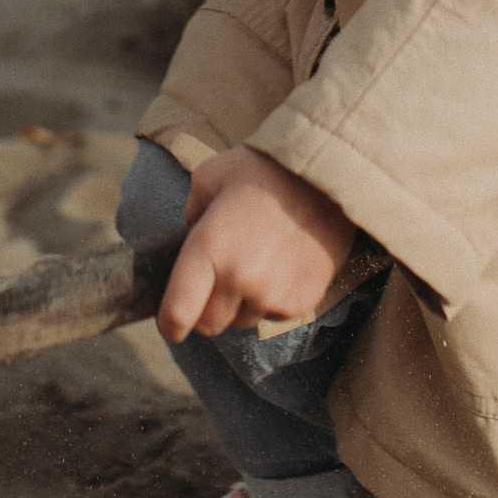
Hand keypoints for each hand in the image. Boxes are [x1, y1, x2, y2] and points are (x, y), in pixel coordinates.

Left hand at [157, 146, 355, 342]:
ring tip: (258, 263)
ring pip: (242, 321)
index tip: (172, 325)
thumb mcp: (211, 174)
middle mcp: (237, 278)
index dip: (170, 325)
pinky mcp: (300, 303)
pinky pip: (273, 316)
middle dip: (208, 309)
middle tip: (220, 279)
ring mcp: (271, 294)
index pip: (177, 312)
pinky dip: (272, 300)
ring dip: (242, 303)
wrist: (327, 179)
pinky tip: (282, 267)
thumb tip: (190, 229)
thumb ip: (191, 208)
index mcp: (208, 248)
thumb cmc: (264, 171)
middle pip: (209, 325)